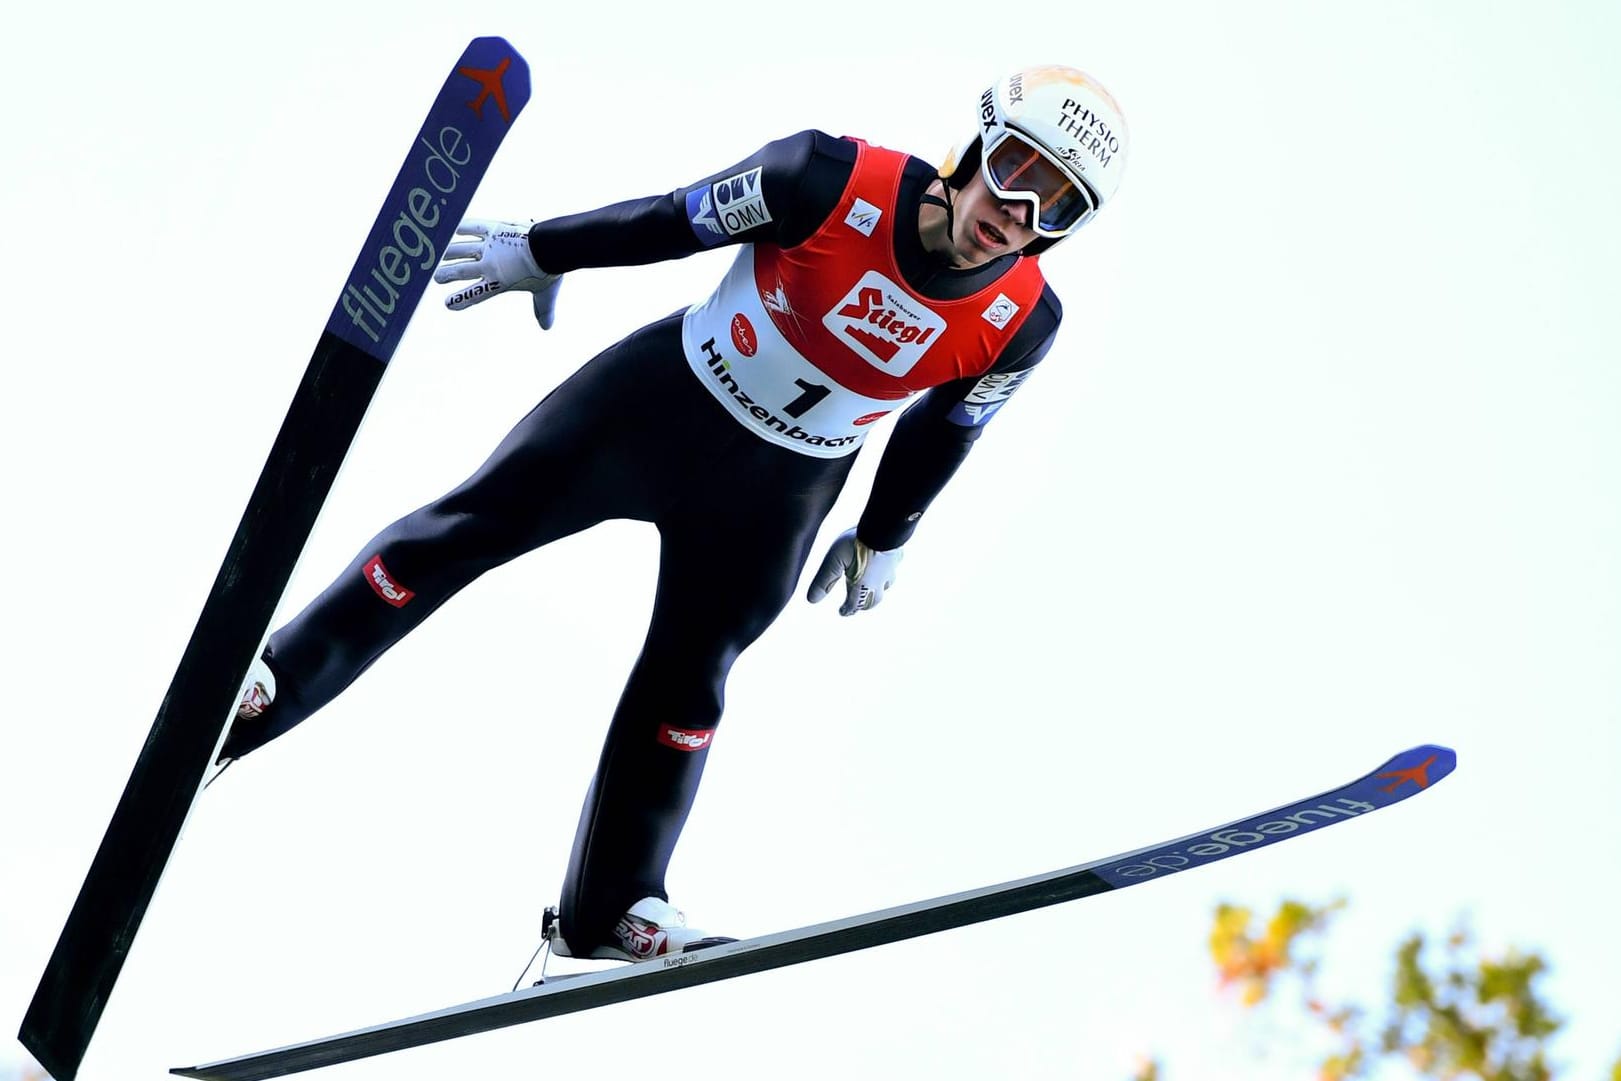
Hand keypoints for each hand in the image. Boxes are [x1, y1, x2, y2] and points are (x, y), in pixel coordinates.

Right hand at [433, 218, 563, 328]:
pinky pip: (473, 227)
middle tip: (436, 277)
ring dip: (449, 252)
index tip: (448, 304)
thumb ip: (543, 310)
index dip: (461, 299)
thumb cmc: (547, 271)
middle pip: (461, 270)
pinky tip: (453, 228)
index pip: (475, 294)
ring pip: (461, 249)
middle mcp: (489, 264)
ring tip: (439, 254)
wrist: (548, 247)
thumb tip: (547, 327)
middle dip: (446, 274)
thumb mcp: (545, 294)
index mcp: (498, 282)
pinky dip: (462, 227)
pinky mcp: (494, 229)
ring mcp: (489, 246)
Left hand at [806, 528, 903, 615]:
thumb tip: (811, 600)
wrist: (884, 528)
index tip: (842, 612)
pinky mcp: (896, 557)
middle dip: (863, 604)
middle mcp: (878, 583)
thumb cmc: (856, 544)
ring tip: (870, 587)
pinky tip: (884, 566)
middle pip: (872, 601)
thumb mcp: (834, 562)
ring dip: (876, 590)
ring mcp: (890, 570)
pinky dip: (886, 572)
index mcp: (862, 586)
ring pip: (885, 586)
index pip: (854, 605)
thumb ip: (824, 581)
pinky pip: (892, 569)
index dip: (847, 610)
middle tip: (856, 604)